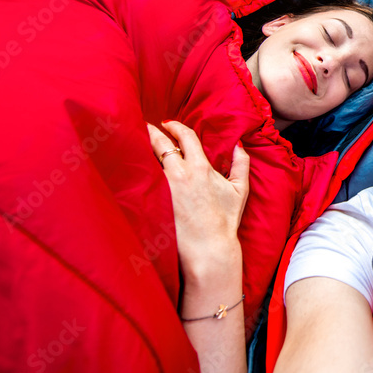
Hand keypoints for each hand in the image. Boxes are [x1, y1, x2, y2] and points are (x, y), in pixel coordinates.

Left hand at [147, 121, 250, 282]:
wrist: (208, 248)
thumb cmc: (225, 221)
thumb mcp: (239, 190)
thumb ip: (241, 164)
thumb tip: (239, 146)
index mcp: (200, 167)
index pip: (185, 137)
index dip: (175, 126)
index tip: (167, 123)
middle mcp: (179, 174)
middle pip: (160, 144)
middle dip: (150, 132)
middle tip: (143, 126)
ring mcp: (163, 188)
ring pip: (148, 161)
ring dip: (141, 150)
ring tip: (135, 145)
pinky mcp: (153, 202)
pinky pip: (143, 181)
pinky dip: (138, 172)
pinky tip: (132, 169)